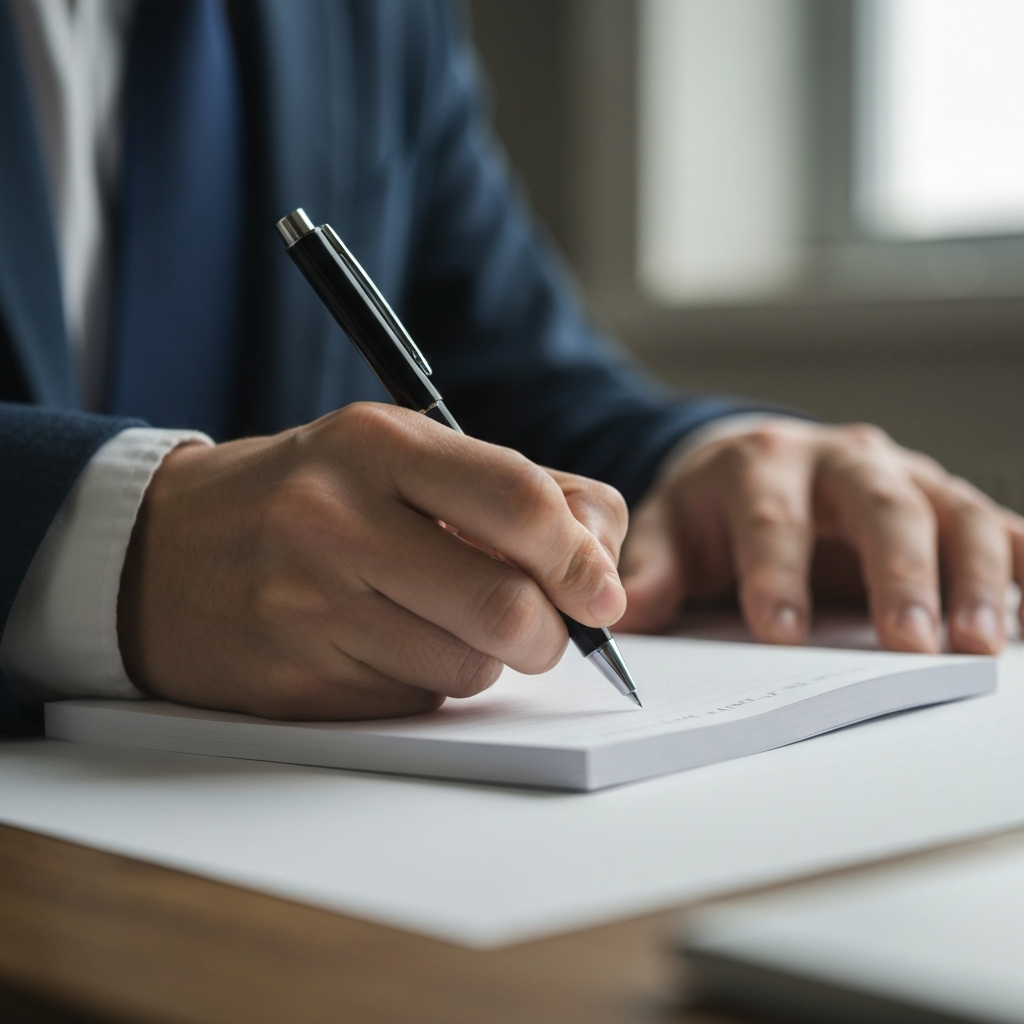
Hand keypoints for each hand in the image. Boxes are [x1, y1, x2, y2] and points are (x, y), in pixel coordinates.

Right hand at [117, 403, 626, 718]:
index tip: (603, 595)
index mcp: (378, 445)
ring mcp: (308, 606)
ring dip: (482, 659)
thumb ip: (515, 492)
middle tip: (542, 628)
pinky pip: (412, 703)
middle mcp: (337, 520)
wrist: (161, 552)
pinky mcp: (294, 682)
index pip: (520, 503)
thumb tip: (602, 564)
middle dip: (548, 633)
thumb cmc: (305, 496)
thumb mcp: (398, 457)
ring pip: (467, 670)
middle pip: (506, 607)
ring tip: (438, 621)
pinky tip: (384, 645)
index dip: (582, 560)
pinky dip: (425, 683)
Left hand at [617, 419, 1023, 653]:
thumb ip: (650, 568)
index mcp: (760, 463)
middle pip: (878, 506)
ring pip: (950, 512)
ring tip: (981, 642)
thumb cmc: (712, 505)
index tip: (780, 630)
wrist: (753, 460)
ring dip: (972, 575)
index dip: (777, 571)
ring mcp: (900, 474)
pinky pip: (995, 523)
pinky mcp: (941, 499)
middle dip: (896, 573)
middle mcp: (839, 459)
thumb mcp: (668, 526)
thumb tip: (623, 617)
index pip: (772, 515)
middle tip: (907, 644)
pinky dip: (1021, 558)